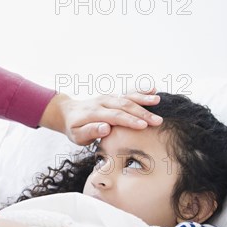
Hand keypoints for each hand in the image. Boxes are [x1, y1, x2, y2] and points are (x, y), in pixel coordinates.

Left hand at [39, 87, 162, 144]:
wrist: (68, 113)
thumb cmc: (74, 128)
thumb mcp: (77, 135)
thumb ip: (90, 131)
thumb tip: (106, 128)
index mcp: (93, 113)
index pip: (114, 116)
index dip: (129, 120)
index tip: (144, 126)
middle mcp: (101, 102)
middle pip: (123, 105)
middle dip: (142, 113)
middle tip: (158, 120)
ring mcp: (107, 97)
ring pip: (126, 97)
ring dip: (142, 99)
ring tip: (157, 100)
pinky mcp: (112, 96)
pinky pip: (126, 93)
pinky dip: (139, 92)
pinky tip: (152, 90)